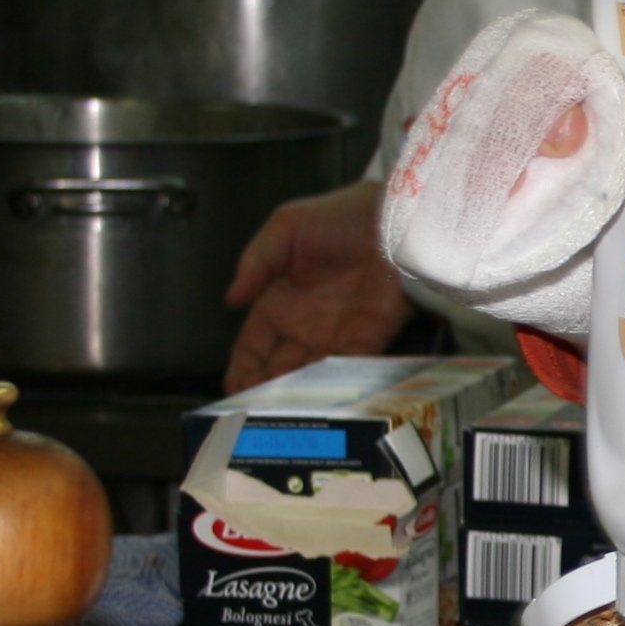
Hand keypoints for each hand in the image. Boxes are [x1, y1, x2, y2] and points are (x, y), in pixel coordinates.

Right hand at [221, 178, 411, 389]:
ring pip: (309, 375)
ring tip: (278, 410)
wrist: (394, 218)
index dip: (242, 367)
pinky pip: (346, 369)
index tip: (232, 387)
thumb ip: (255, 264)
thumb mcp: (285, 229)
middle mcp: (306, 324)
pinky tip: (315, 398)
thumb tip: (230, 299)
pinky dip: (331, 386)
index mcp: (280, 301)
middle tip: (252, 408)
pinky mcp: (369, 338)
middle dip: (264, 390)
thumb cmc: (341, 215)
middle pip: (278, 368)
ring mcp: (337, 334)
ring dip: (294, 394)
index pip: (253, 344)